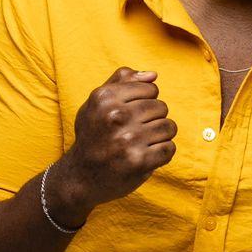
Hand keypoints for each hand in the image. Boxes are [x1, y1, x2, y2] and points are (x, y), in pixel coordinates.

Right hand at [54, 67, 176, 220]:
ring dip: (160, 136)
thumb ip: (122, 81)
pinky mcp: (139, 161)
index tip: (133, 113)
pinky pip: (169, 148)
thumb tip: (153, 75)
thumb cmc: (92, 135)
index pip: (151, 88)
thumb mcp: (96, 102)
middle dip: (154, 118)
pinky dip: (162, 152)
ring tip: (143, 142)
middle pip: (161, 107)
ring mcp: (128, 139)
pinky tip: (147, 155)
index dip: (147, 100)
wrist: (81, 176)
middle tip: (137, 131)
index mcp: (105, 97)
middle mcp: (116, 116)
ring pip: (169, 127)